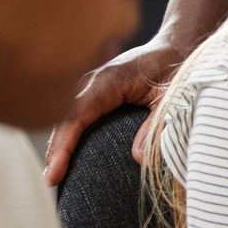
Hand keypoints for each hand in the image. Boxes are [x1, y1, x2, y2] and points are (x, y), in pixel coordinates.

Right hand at [43, 38, 184, 183]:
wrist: (176, 45)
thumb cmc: (176, 67)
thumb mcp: (172, 96)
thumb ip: (156, 124)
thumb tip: (138, 158)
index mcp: (107, 82)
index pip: (75, 117)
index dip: (63, 147)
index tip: (55, 172)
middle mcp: (92, 83)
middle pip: (64, 120)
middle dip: (55, 151)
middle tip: (51, 182)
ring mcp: (90, 87)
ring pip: (66, 118)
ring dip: (58, 145)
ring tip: (53, 176)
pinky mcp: (95, 92)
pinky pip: (76, 115)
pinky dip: (69, 135)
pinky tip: (65, 156)